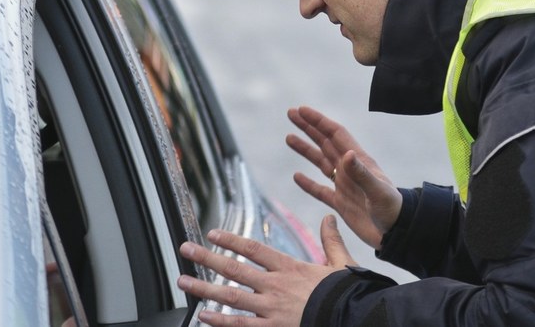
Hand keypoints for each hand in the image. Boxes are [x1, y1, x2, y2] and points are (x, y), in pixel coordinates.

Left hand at [178, 215, 353, 325]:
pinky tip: (202, 315)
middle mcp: (275, 285)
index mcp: (290, 268)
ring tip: (183, 281)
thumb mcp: (341, 263)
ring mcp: (270, 309)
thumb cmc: (345, 293)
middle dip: (207, 258)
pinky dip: (219, 320)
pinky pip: (240, 325)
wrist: (351, 317)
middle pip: (234, 269)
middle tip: (185, 249)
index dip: (230, 240)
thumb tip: (329, 217)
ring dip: (204, 288)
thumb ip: (331, 240)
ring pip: (230, 296)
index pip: (254, 249)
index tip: (212, 233)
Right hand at [286, 106, 402, 249]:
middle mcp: (350, 169)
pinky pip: (320, 190)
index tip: (301, 110)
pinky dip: (308, 183)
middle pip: (325, 142)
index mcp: (359, 161)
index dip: (318, 121)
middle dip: (309, 128)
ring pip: (321, 162)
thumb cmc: (393, 209)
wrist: (397, 233)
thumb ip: (362, 173)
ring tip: (289, 137)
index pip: (335, 134)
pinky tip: (297, 176)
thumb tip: (348, 153)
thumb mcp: (378, 191)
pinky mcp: (341, 203)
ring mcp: (345, 185)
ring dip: (306, 150)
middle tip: (291, 113)